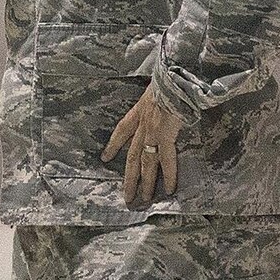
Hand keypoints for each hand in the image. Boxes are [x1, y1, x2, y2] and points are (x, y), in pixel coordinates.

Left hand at [102, 84, 184, 206]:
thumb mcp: (156, 89)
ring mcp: (152, 133)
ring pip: (146, 164)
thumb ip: (156, 99)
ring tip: (141, 200)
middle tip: (126, 196)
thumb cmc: (169, 81)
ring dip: (144, 183)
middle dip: (129, 178)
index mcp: (139, 112)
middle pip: (132, 157)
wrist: (174, 79)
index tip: (105, 157)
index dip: (113, 144)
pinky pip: (166, 161)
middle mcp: (142, 125)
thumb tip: (164, 101)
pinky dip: (167, 176)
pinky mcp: (165, 136)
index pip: (121, 130)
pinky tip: (168, 190)